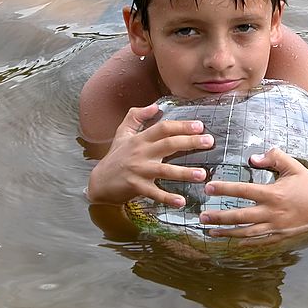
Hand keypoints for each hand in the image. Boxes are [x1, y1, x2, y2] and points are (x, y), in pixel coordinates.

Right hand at [86, 103, 213, 205]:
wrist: (98, 182)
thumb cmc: (114, 157)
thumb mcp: (122, 133)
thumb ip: (136, 116)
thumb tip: (155, 105)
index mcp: (140, 139)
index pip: (163, 128)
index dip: (181, 125)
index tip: (200, 125)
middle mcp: (141, 152)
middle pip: (168, 144)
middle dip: (190, 142)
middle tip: (209, 142)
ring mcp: (138, 170)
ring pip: (164, 170)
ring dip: (184, 172)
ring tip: (203, 174)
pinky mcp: (135, 187)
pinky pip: (154, 193)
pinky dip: (167, 198)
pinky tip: (181, 202)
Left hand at [198, 148, 307, 245]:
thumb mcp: (293, 166)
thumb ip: (273, 157)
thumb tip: (253, 157)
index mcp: (274, 193)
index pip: (243, 191)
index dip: (225, 189)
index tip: (209, 188)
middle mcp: (272, 212)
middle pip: (240, 216)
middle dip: (219, 217)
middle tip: (201, 216)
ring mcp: (276, 227)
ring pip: (246, 232)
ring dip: (226, 232)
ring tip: (209, 231)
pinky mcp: (280, 236)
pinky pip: (258, 241)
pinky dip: (244, 242)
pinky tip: (232, 240)